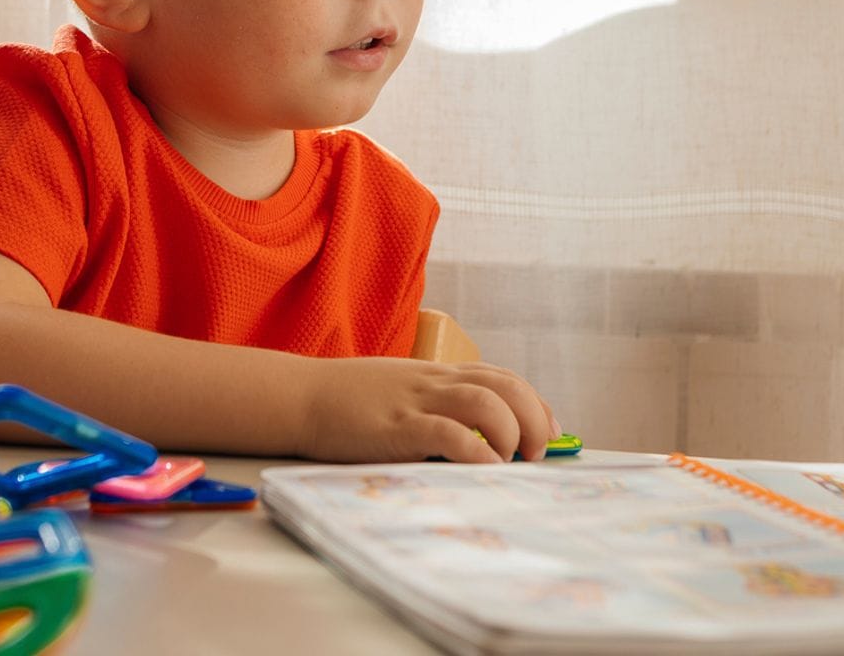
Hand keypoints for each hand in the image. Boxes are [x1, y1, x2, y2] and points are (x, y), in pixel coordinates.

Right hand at [298, 357, 559, 463]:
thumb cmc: (344, 401)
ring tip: (508, 462)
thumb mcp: (397, 390)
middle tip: (534, 454)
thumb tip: (468, 435)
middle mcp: (433, 383)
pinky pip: (448, 433)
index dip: (534, 404)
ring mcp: (416, 402)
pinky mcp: (396, 427)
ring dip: (511, 434)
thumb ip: (431, 403)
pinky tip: (482, 468)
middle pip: (506, 386)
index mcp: (435, 374)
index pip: (502, 377)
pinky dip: (475, 451)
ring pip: (487, 403)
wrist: (297, 397)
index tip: (546, 432)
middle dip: (534, 420)